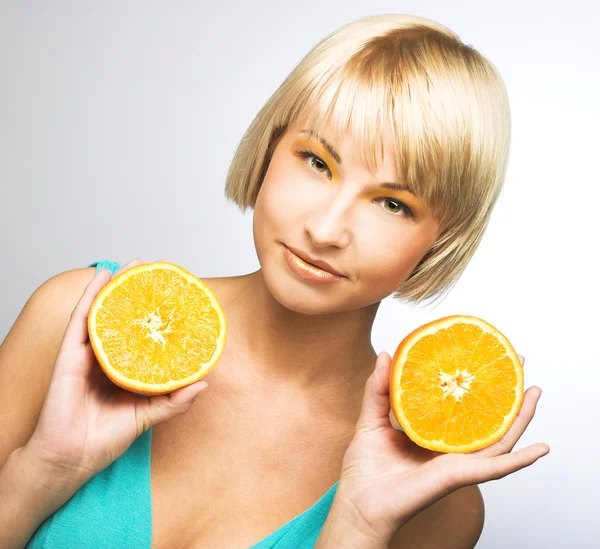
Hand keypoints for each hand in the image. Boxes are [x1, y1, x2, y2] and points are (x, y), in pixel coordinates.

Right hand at [25, 258, 208, 482]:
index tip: (171, 300)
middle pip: (123, 318)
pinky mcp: (69, 354)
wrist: (72, 459)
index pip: (141, 336)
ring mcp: (87, 353)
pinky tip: (103, 277)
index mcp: (123, 369)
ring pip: (103, 312)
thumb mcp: (149, 416)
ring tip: (133, 266)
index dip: (154, 317)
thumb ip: (175, 401)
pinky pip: (81, 319)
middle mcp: (106, 357)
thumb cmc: (105, 439)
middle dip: (137, 295)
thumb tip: (204, 383)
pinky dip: (91, 295)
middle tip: (154, 273)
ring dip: (117, 286)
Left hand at [336, 352, 548, 543]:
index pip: (460, 404)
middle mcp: (449, 447)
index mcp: (432, 432)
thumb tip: (385, 354)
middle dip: (506, 393)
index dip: (474, 382)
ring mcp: (457, 461)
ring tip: (535, 393)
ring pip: (499, 439)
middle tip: (518, 365)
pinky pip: (494, 468)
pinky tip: (540, 448)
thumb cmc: (364, 468)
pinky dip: (520, 461)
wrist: (360, 504)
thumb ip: (378, 389)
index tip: (484, 357)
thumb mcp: (371, 419)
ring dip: (521, 418)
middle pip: (486, 418)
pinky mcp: (458, 476)